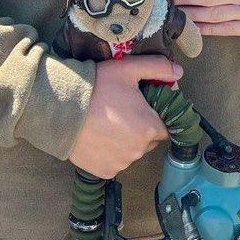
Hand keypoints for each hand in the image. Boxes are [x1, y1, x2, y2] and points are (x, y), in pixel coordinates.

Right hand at [68, 55, 181, 178]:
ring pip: (132, 152)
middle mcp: (138, 151)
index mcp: (149, 127)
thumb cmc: (97, 87)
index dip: (154, 116)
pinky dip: (110, 152)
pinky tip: (99, 136)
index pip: (164, 127)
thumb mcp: (129, 69)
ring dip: (126, 141)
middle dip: (141, 128)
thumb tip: (179, 72)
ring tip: (107, 122)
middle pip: (149, 141)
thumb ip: (158, 68)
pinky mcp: (104, 171)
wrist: (60, 107)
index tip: (141, 107)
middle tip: (122, 112)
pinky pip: (115, 162)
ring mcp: (121, 163)